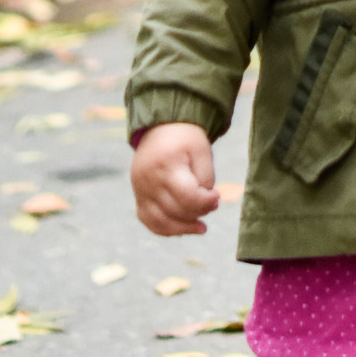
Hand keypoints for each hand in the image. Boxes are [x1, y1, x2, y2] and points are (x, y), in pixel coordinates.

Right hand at [131, 121, 220, 236]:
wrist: (161, 127)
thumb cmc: (186, 139)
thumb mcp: (202, 151)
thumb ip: (206, 178)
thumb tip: (206, 205)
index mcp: (166, 164)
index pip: (186, 195)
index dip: (205, 202)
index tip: (217, 197)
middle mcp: (148, 179)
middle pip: (174, 210)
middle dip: (197, 213)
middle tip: (212, 205)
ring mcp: (140, 190)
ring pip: (159, 221)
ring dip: (183, 228)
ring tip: (201, 227)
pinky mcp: (138, 196)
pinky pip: (149, 221)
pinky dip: (165, 229)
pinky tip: (182, 228)